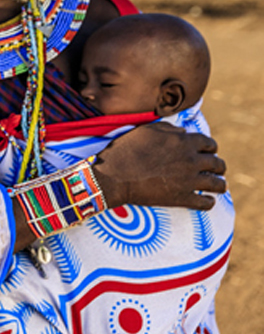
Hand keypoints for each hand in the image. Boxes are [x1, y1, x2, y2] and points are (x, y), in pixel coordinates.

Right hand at [92, 122, 226, 209]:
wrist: (114, 176)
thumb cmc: (126, 150)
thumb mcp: (146, 130)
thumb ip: (169, 129)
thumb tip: (183, 132)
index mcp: (184, 142)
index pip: (210, 144)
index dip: (210, 148)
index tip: (206, 152)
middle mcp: (192, 160)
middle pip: (218, 164)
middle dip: (218, 166)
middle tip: (214, 170)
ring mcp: (189, 181)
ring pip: (218, 184)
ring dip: (219, 184)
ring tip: (216, 186)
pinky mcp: (183, 198)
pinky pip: (206, 203)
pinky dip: (209, 202)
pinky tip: (206, 200)